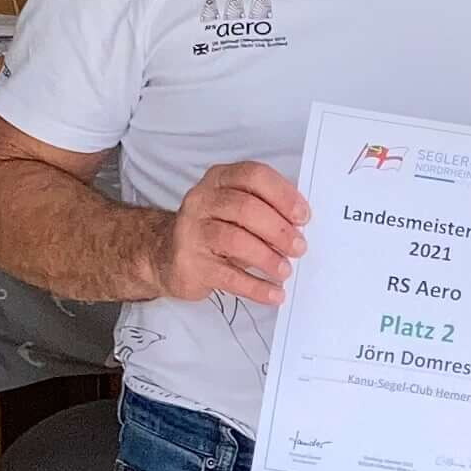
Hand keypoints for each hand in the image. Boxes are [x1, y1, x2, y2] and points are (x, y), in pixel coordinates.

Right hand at [164, 159, 308, 306]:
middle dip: (278, 229)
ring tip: (285, 271)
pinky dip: (255, 287)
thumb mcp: (236, 212)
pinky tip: (273, 294)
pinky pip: (228, 276)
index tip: (303, 217)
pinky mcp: (190, 263)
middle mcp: (202, 200)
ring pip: (235, 240)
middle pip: (246, 208)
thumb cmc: (214, 230)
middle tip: (298, 247)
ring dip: (267, 257)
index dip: (283, 195)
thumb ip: (265, 211)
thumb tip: (300, 229)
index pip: (253, 176)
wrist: (167, 256)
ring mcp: (192, 231)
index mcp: (219, 179)